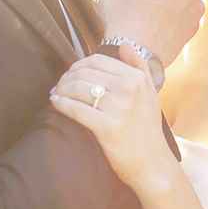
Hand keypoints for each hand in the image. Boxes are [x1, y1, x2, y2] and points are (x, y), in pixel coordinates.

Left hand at [49, 51, 175, 190]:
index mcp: (137, 78)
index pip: (97, 61)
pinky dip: (62, 104)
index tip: (70, 74)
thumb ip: (139, 66)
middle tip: (59, 85)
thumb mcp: (151, 93)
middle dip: (67, 77)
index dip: (78, 65)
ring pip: (78, 88)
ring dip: (61, 89)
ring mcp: (118, 108)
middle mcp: (129, 89)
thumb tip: (124, 45)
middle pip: (85, 72)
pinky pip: (76, 109)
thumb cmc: (147, 129)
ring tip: (56, 94)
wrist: (152, 163)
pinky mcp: (107, 127)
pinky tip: (55, 103)